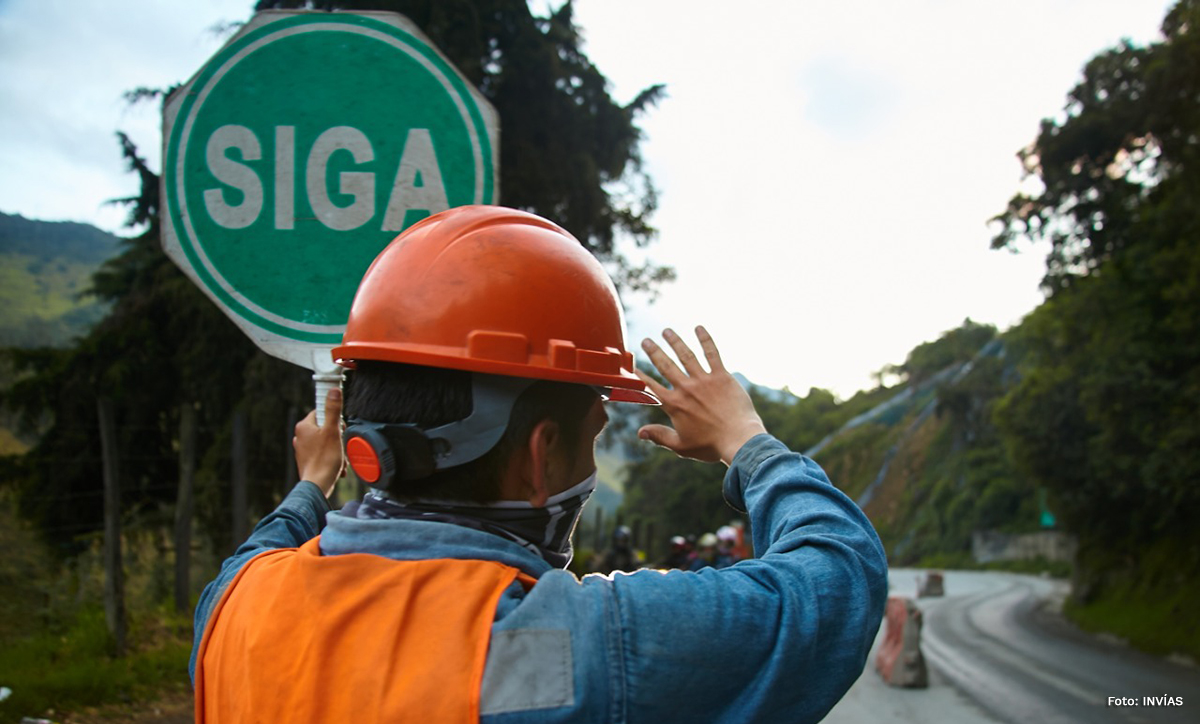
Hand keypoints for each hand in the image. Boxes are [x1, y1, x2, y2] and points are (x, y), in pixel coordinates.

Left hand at [293, 388, 345, 497]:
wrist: (317, 485)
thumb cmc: (324, 459)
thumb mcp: (333, 431)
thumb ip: (333, 410)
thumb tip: (334, 391)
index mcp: (303, 427)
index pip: (320, 412)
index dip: (334, 419)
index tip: (339, 426)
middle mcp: (300, 437)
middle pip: (324, 428)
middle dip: (337, 437)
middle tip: (340, 444)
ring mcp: (302, 449)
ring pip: (325, 442)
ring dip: (336, 449)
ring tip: (338, 457)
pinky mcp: (307, 460)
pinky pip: (322, 453)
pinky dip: (331, 458)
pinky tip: (336, 465)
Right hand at [636, 326, 766, 464]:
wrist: (739, 439)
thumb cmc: (711, 446)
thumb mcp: (681, 446)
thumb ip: (660, 436)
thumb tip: (640, 433)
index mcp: (675, 405)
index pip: (652, 387)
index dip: (640, 376)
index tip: (632, 367)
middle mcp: (686, 389)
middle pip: (666, 365)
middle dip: (654, 351)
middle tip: (646, 340)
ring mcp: (704, 380)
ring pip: (686, 355)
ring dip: (675, 341)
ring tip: (666, 331)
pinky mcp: (722, 376)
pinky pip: (712, 354)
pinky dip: (705, 340)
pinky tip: (699, 328)